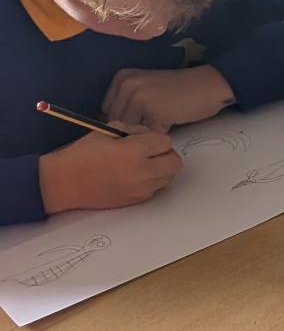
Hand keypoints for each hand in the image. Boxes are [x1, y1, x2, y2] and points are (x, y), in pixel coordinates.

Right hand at [37, 130, 181, 213]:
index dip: (156, 139)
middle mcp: (142, 172)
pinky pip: (156, 189)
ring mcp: (140, 189)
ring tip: (142, 164)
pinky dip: (151, 181)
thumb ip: (134, 130)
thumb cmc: (80, 155)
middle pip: (175, 162)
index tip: (145, 140)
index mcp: (134, 152)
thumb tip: (150, 134)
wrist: (62, 183)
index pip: (166, 142)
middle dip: (165, 154)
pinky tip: (134, 176)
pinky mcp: (136, 201)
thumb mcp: (106, 131)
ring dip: (161, 168)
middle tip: (150, 152)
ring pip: (169, 177)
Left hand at [102, 66, 233, 131]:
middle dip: (132, 127)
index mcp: (122, 78)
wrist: (209, 85)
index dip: (123, 119)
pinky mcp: (153, 111)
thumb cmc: (180, 90)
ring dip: (145, 132)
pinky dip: (159, 133)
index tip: (141, 117)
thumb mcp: (147, 87)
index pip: (106, 111)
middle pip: (115, 122)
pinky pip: (148, 134)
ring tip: (162, 121)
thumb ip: (127, 101)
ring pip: (130, 130)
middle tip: (153, 122)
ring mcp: (139, 98)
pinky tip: (171, 122)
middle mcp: (126, 85)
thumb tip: (111, 128)